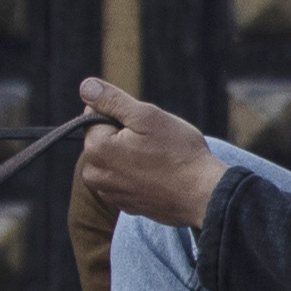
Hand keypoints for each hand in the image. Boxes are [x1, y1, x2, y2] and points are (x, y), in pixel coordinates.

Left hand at [76, 79, 228, 230]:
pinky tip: (160, 176)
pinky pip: (125, 180)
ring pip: (114, 160)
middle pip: (104, 139)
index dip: (123, 115)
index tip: (146, 126)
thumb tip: (86, 86)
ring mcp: (109, 192)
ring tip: (159, 161)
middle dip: (125, 135)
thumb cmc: (178, 154)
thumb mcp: (147, 116)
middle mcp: (94, 174)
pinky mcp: (124, 204)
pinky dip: (138, 175)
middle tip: (156, 143)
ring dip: (132, 156)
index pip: (95, 116)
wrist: (204, 195)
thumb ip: (112, 100)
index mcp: (96, 148)